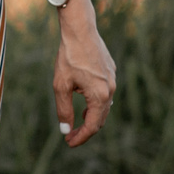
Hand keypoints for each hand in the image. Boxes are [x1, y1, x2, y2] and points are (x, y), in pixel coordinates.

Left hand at [53, 4, 116, 146]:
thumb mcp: (61, 85)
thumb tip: (66, 130)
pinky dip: (95, 103)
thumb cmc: (68, 56)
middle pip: (100, 119)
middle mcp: (110, 90)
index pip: (92, 125)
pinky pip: (105, 94)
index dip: (81, 137)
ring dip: (90, 117)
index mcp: (100, 95)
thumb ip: (63, 109)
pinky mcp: (110, 72)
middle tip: (70, 137)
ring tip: (76, 122)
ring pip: (103, 107)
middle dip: (85, 130)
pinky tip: (83, 102)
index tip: (69, 144)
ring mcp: (113, 80)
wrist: (80, 30)